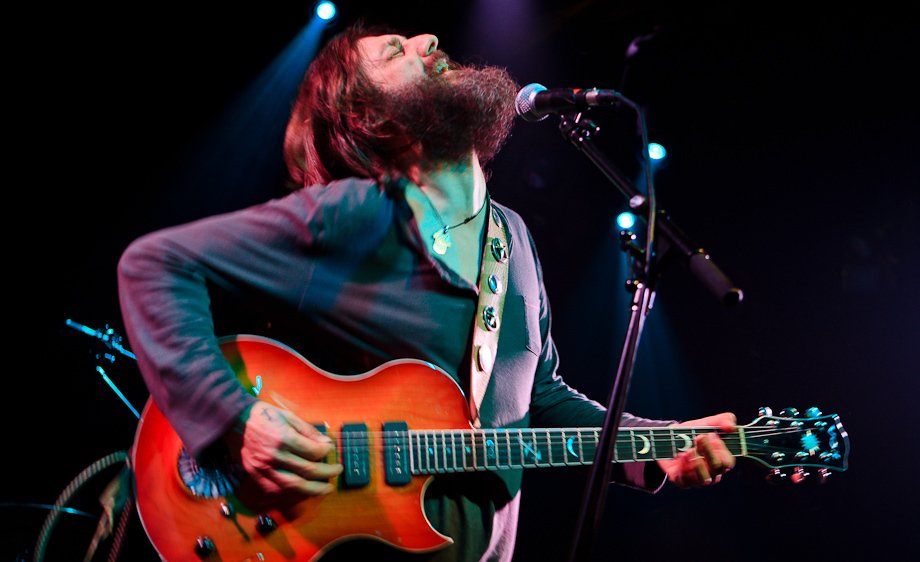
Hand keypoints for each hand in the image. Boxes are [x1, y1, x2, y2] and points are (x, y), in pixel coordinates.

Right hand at [228, 401, 342, 496]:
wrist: (232, 420)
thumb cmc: (262, 415)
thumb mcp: (287, 416)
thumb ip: (307, 431)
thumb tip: (326, 444)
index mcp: (282, 438)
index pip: (312, 451)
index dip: (326, 452)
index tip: (330, 449)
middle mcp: (273, 456)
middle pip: (307, 471)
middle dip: (326, 473)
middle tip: (337, 470)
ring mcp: (263, 468)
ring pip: (294, 486)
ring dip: (313, 489)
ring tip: (326, 488)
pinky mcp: (255, 476)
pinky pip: (277, 490)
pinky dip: (292, 493)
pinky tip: (303, 490)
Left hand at [658, 412, 736, 487]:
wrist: (668, 437)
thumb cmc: (693, 432)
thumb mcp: (707, 423)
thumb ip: (723, 421)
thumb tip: (731, 427)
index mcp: (721, 460)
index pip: (728, 462)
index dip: (721, 450)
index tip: (710, 435)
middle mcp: (712, 472)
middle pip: (717, 469)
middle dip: (709, 452)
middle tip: (699, 437)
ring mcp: (697, 479)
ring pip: (704, 479)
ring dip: (697, 464)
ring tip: (689, 450)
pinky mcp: (682, 481)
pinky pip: (686, 480)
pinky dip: (684, 468)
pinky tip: (680, 455)